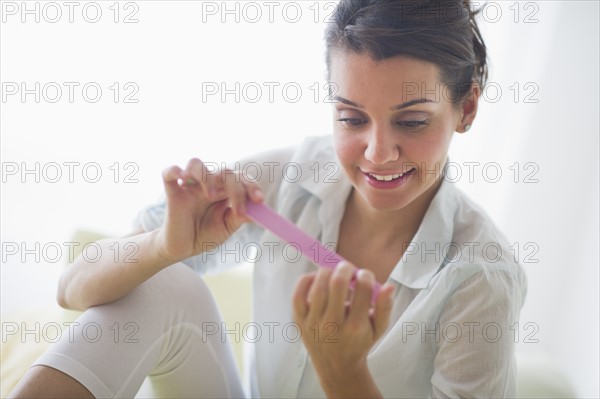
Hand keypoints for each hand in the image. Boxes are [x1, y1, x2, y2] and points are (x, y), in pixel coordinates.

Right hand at [157, 158, 262, 262]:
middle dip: (236, 188)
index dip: (251, 186)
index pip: (240, 178)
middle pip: (224, 171)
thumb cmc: (205, 234)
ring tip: (211, 196)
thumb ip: (239, 217)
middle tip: (240, 211)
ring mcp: (190, 187)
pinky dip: (174, 170)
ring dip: (207, 176)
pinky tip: (181, 176)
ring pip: (196, 164)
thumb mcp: (226, 228)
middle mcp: (208, 184)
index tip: (259, 200)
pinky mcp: (173, 194)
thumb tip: (255, 210)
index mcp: (224, 190)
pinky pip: (169, 173)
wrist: (182, 249)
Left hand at [292, 261, 395, 396]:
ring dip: (327, 272)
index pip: (362, 289)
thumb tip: (389, 286)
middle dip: (345, 269)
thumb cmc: (359, 342)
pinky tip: (316, 279)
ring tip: (334, 273)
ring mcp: (314, 323)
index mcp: (356, 326)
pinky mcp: (300, 321)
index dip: (365, 275)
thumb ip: (385, 307)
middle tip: (348, 269)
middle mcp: (333, 325)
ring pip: (318, 287)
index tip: (365, 275)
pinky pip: (298, 295)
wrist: (337, 366)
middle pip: (337, 284)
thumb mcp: (378, 329)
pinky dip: (306, 280)